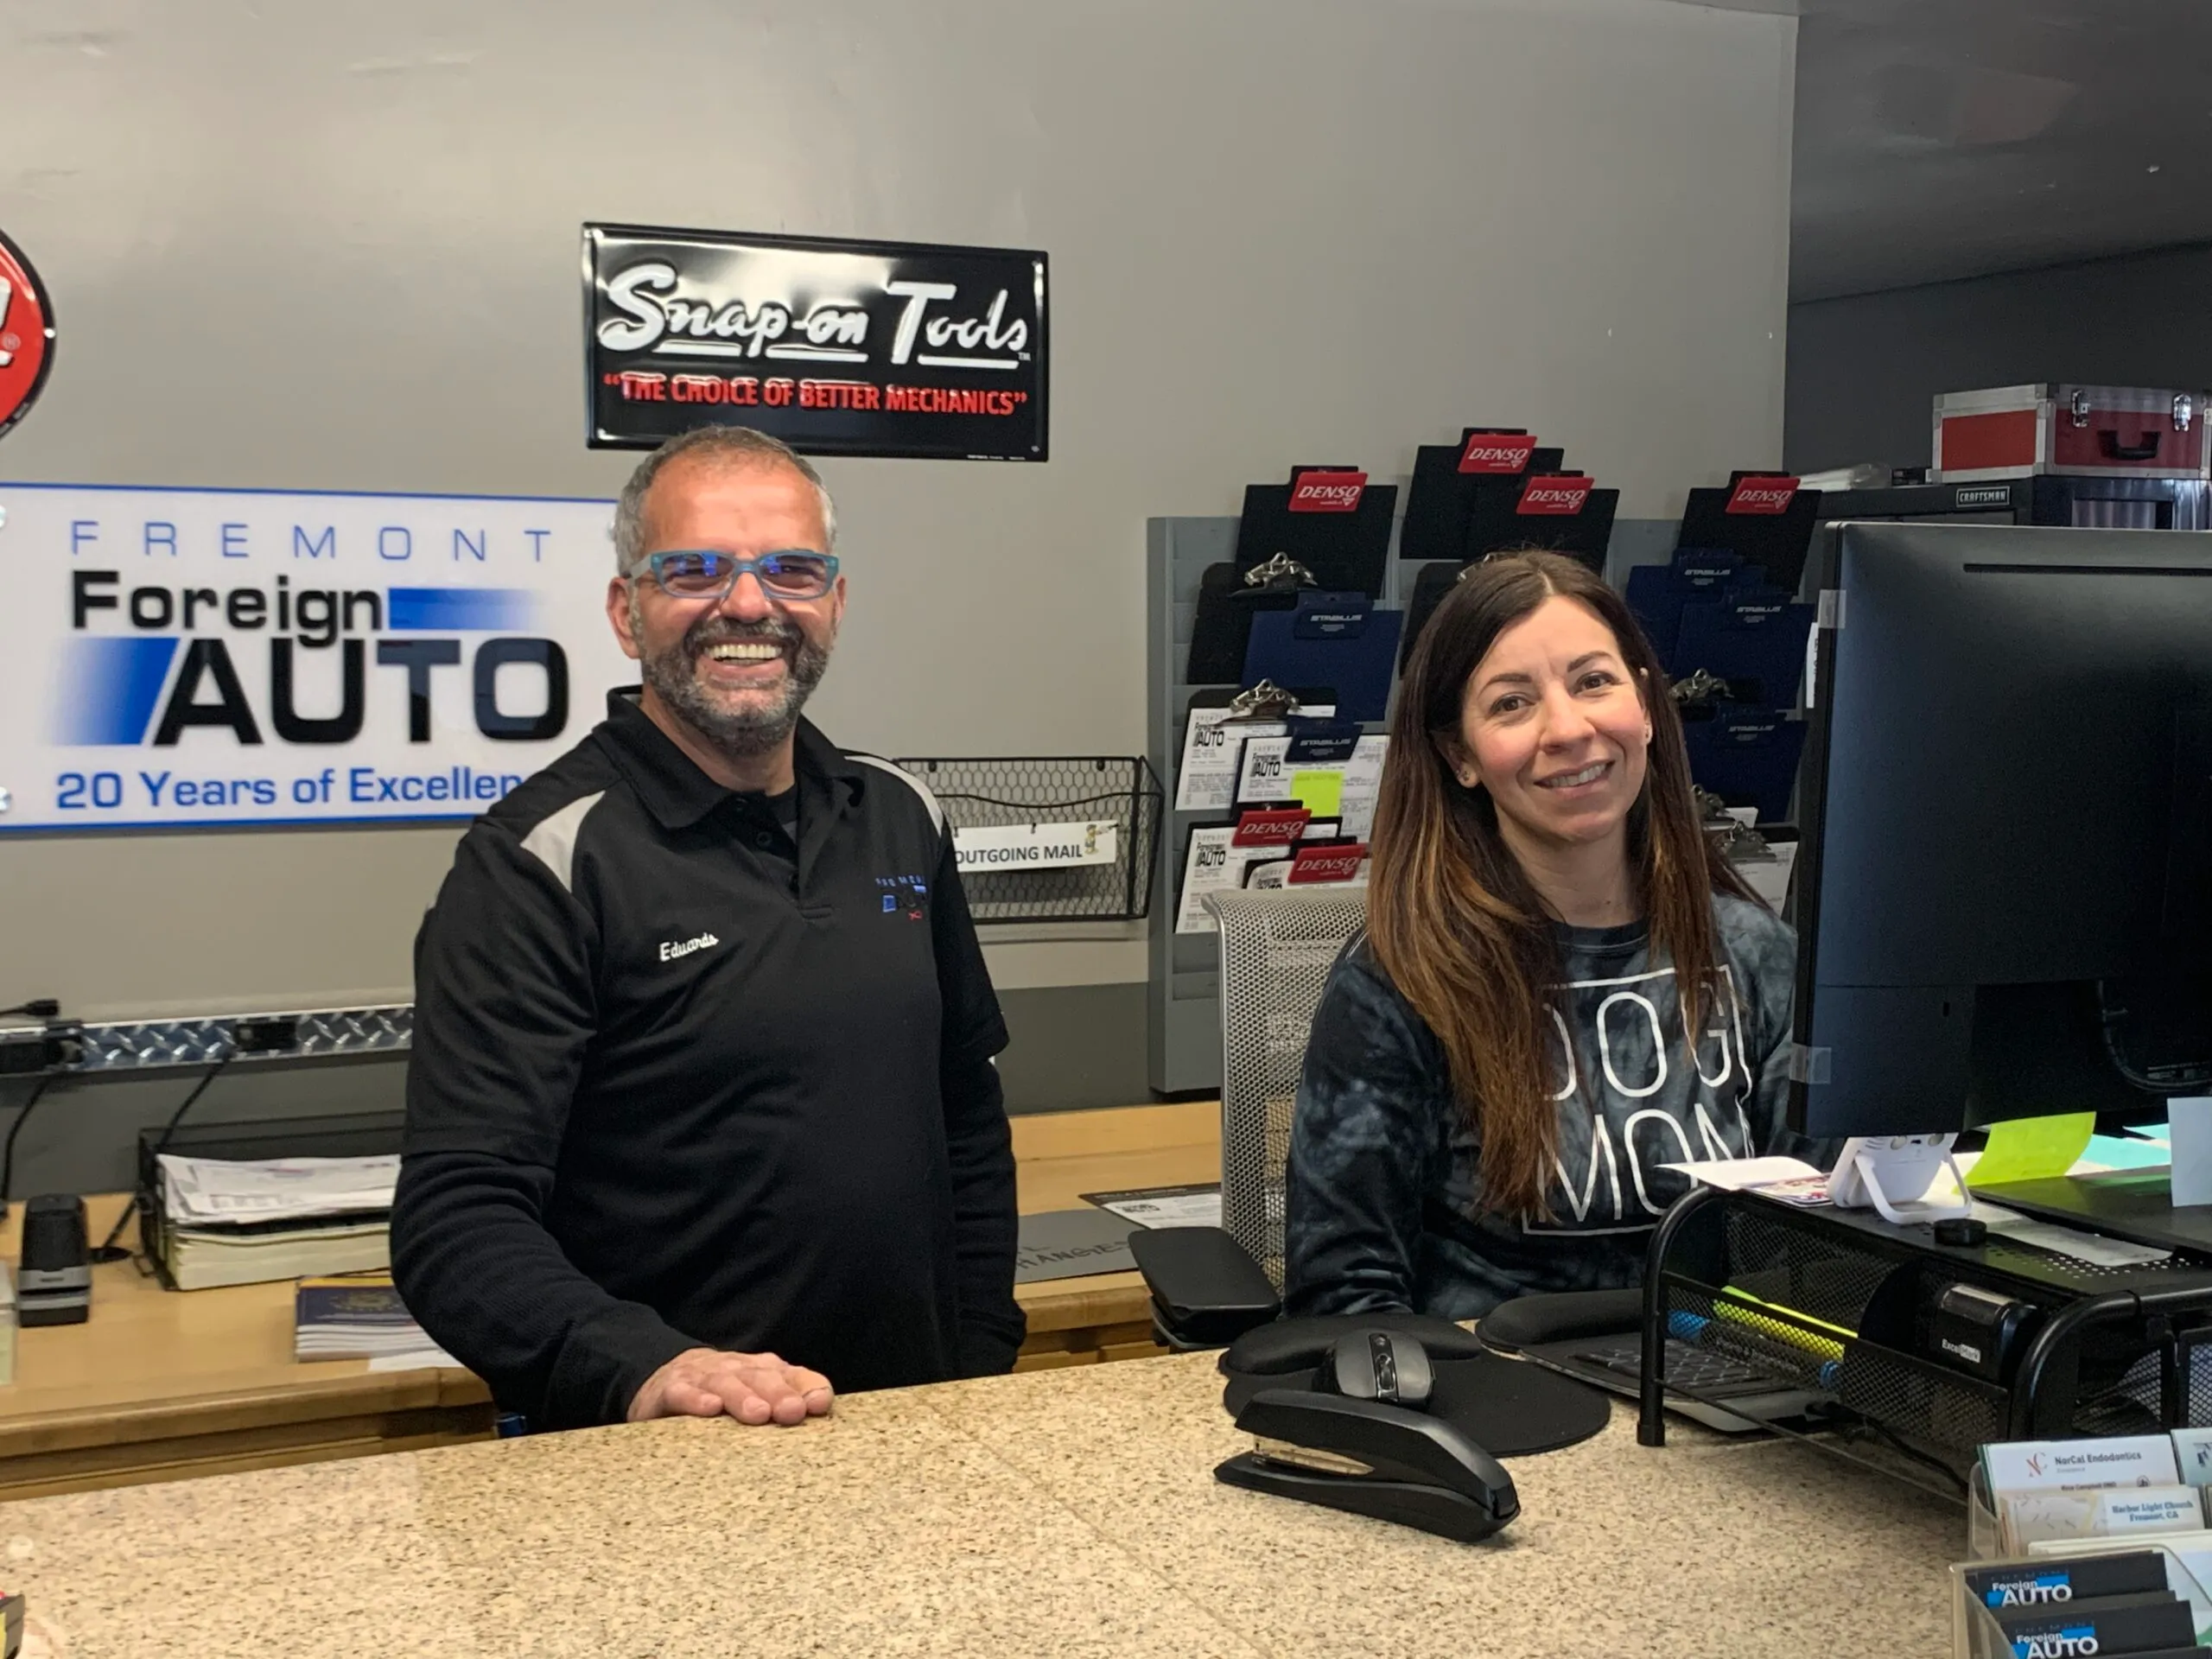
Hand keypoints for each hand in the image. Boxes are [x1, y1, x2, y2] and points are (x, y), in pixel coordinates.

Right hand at [628, 1347, 833, 1425]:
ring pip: (725, 1384)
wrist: (665, 1377)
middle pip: (760, 1378)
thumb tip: (822, 1412)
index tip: (820, 1404)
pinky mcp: (670, 1390)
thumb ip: (788, 1402)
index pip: (791, 1375)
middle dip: (778, 1394)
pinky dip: (696, 1399)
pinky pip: (683, 1393)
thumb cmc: (723, 1393)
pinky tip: (710, 1409)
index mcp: (763, 1371)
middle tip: (792, 1412)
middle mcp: (736, 1369)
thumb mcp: (756, 1396)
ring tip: (758, 1414)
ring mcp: (703, 1377)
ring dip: (743, 1397)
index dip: (806, 1387)